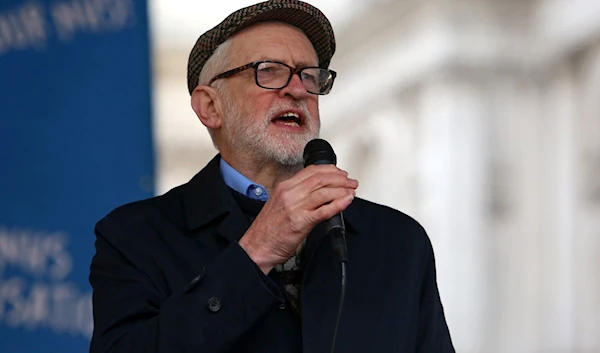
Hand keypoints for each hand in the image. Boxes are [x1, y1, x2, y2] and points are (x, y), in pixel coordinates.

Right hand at [238, 165, 357, 273]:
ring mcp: (295, 207)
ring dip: (342, 190)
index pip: (311, 171)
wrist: (256, 247)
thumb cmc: (267, 230)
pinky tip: (346, 202)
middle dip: (340, 179)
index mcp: (284, 187)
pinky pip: (324, 210)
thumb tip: (317, 192)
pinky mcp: (301, 222)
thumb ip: (297, 196)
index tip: (340, 173)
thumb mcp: (280, 204)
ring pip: (324, 192)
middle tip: (350, 182)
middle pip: (321, 179)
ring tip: (351, 191)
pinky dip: (338, 204)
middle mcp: (290, 194)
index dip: (330, 170)